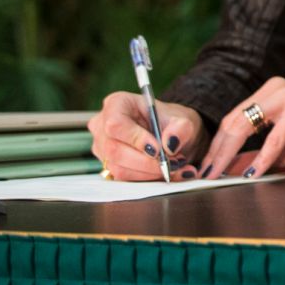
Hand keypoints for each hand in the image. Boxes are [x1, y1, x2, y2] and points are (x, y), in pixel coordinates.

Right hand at [88, 92, 205, 180]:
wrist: (171, 136)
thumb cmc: (171, 122)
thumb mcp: (183, 119)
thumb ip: (180, 128)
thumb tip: (170, 144)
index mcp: (117, 104)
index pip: (116, 124)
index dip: (136, 139)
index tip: (158, 150)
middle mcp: (103, 126)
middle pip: (115, 150)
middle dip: (148, 162)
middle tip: (174, 163)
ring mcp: (102, 148)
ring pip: (119, 169)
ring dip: (151, 173)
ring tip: (177, 167)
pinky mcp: (108, 166)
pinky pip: (125, 179)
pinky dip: (149, 179)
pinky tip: (170, 174)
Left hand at [197, 78, 284, 178]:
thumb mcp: (284, 149)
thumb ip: (256, 156)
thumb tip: (227, 171)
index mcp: (269, 94)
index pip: (232, 119)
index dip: (216, 146)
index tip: (205, 169)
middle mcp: (275, 89)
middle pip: (233, 121)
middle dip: (217, 152)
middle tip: (205, 175)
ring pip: (245, 125)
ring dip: (229, 154)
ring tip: (219, 176)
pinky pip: (274, 137)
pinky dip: (262, 158)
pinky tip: (254, 174)